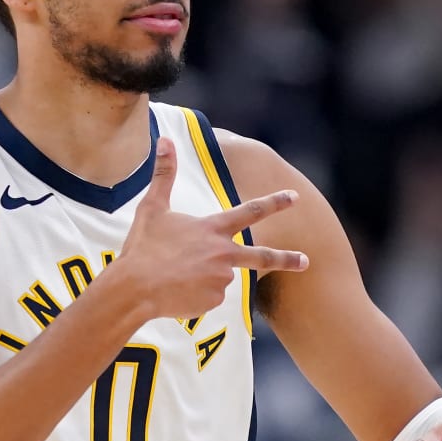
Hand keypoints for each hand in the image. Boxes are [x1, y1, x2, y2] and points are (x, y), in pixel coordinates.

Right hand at [113, 138, 309, 319]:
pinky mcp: (214, 300)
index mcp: (213, 228)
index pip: (251, 211)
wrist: (135, 288)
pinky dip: (196, 295)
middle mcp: (223, 253)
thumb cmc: (143, 248)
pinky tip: (177, 291)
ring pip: (221, 276)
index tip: (294, 197)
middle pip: (263, 256)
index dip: (274, 202)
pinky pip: (209, 297)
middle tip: (306, 261)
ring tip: (175, 275)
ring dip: (204, 276)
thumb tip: (164, 139)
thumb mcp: (153, 208)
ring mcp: (221, 279)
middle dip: (287, 259)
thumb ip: (164, 175)